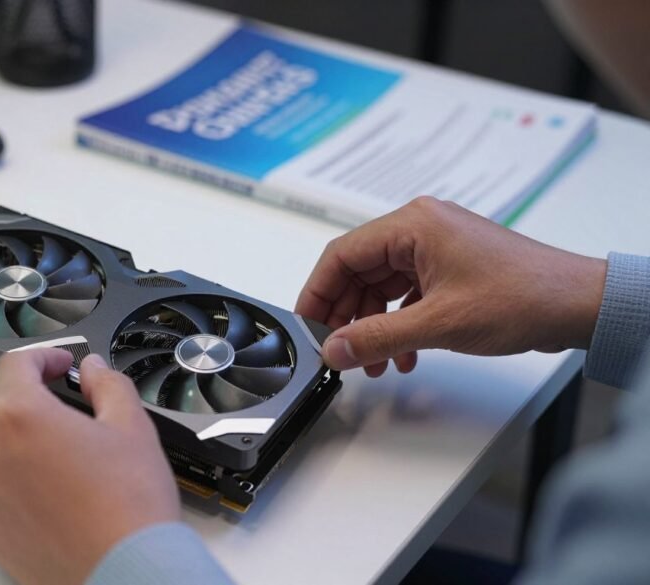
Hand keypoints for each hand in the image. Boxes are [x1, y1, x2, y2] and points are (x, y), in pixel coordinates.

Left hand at [0, 349, 179, 584]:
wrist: (126, 572)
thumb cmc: (129, 510)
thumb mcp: (133, 428)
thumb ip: (108, 386)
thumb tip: (94, 372)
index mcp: (22, 418)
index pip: (12, 365)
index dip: (41, 357)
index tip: (58, 365)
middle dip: (4, 391)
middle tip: (39, 396)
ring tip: (25, 437)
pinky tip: (28, 480)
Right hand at [296, 196, 606, 375]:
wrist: (577, 305)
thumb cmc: (523, 297)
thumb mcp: (437, 324)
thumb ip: (376, 338)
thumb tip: (334, 349)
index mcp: (412, 225)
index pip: (341, 255)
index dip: (318, 294)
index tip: (308, 326)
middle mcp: (421, 228)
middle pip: (359, 271)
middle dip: (347, 316)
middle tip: (338, 350)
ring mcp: (436, 247)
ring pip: (381, 286)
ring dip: (373, 326)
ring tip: (373, 362)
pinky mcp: (450, 267)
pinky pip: (406, 293)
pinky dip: (398, 323)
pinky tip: (403, 354)